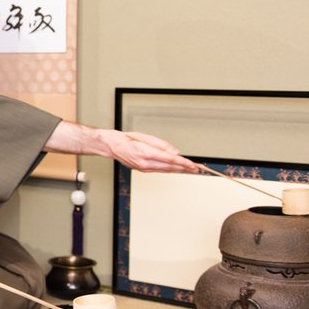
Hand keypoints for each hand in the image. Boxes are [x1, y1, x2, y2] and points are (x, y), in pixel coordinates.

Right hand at [45, 121, 197, 173]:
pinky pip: (159, 171)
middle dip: (184, 168)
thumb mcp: (144, 137)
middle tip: (197, 169)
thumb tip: (174, 151)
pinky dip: (169, 170)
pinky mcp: (142, 169)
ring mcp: (143, 168)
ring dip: (178, 171)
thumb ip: (161, 144)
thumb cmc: (125, 139)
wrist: (110, 146)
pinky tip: (175, 169)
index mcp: (146, 153)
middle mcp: (145, 163)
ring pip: (166, 171)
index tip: (193, 164)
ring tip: (189, 170)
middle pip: (170, 167)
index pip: (170, 159)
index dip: (184, 163)